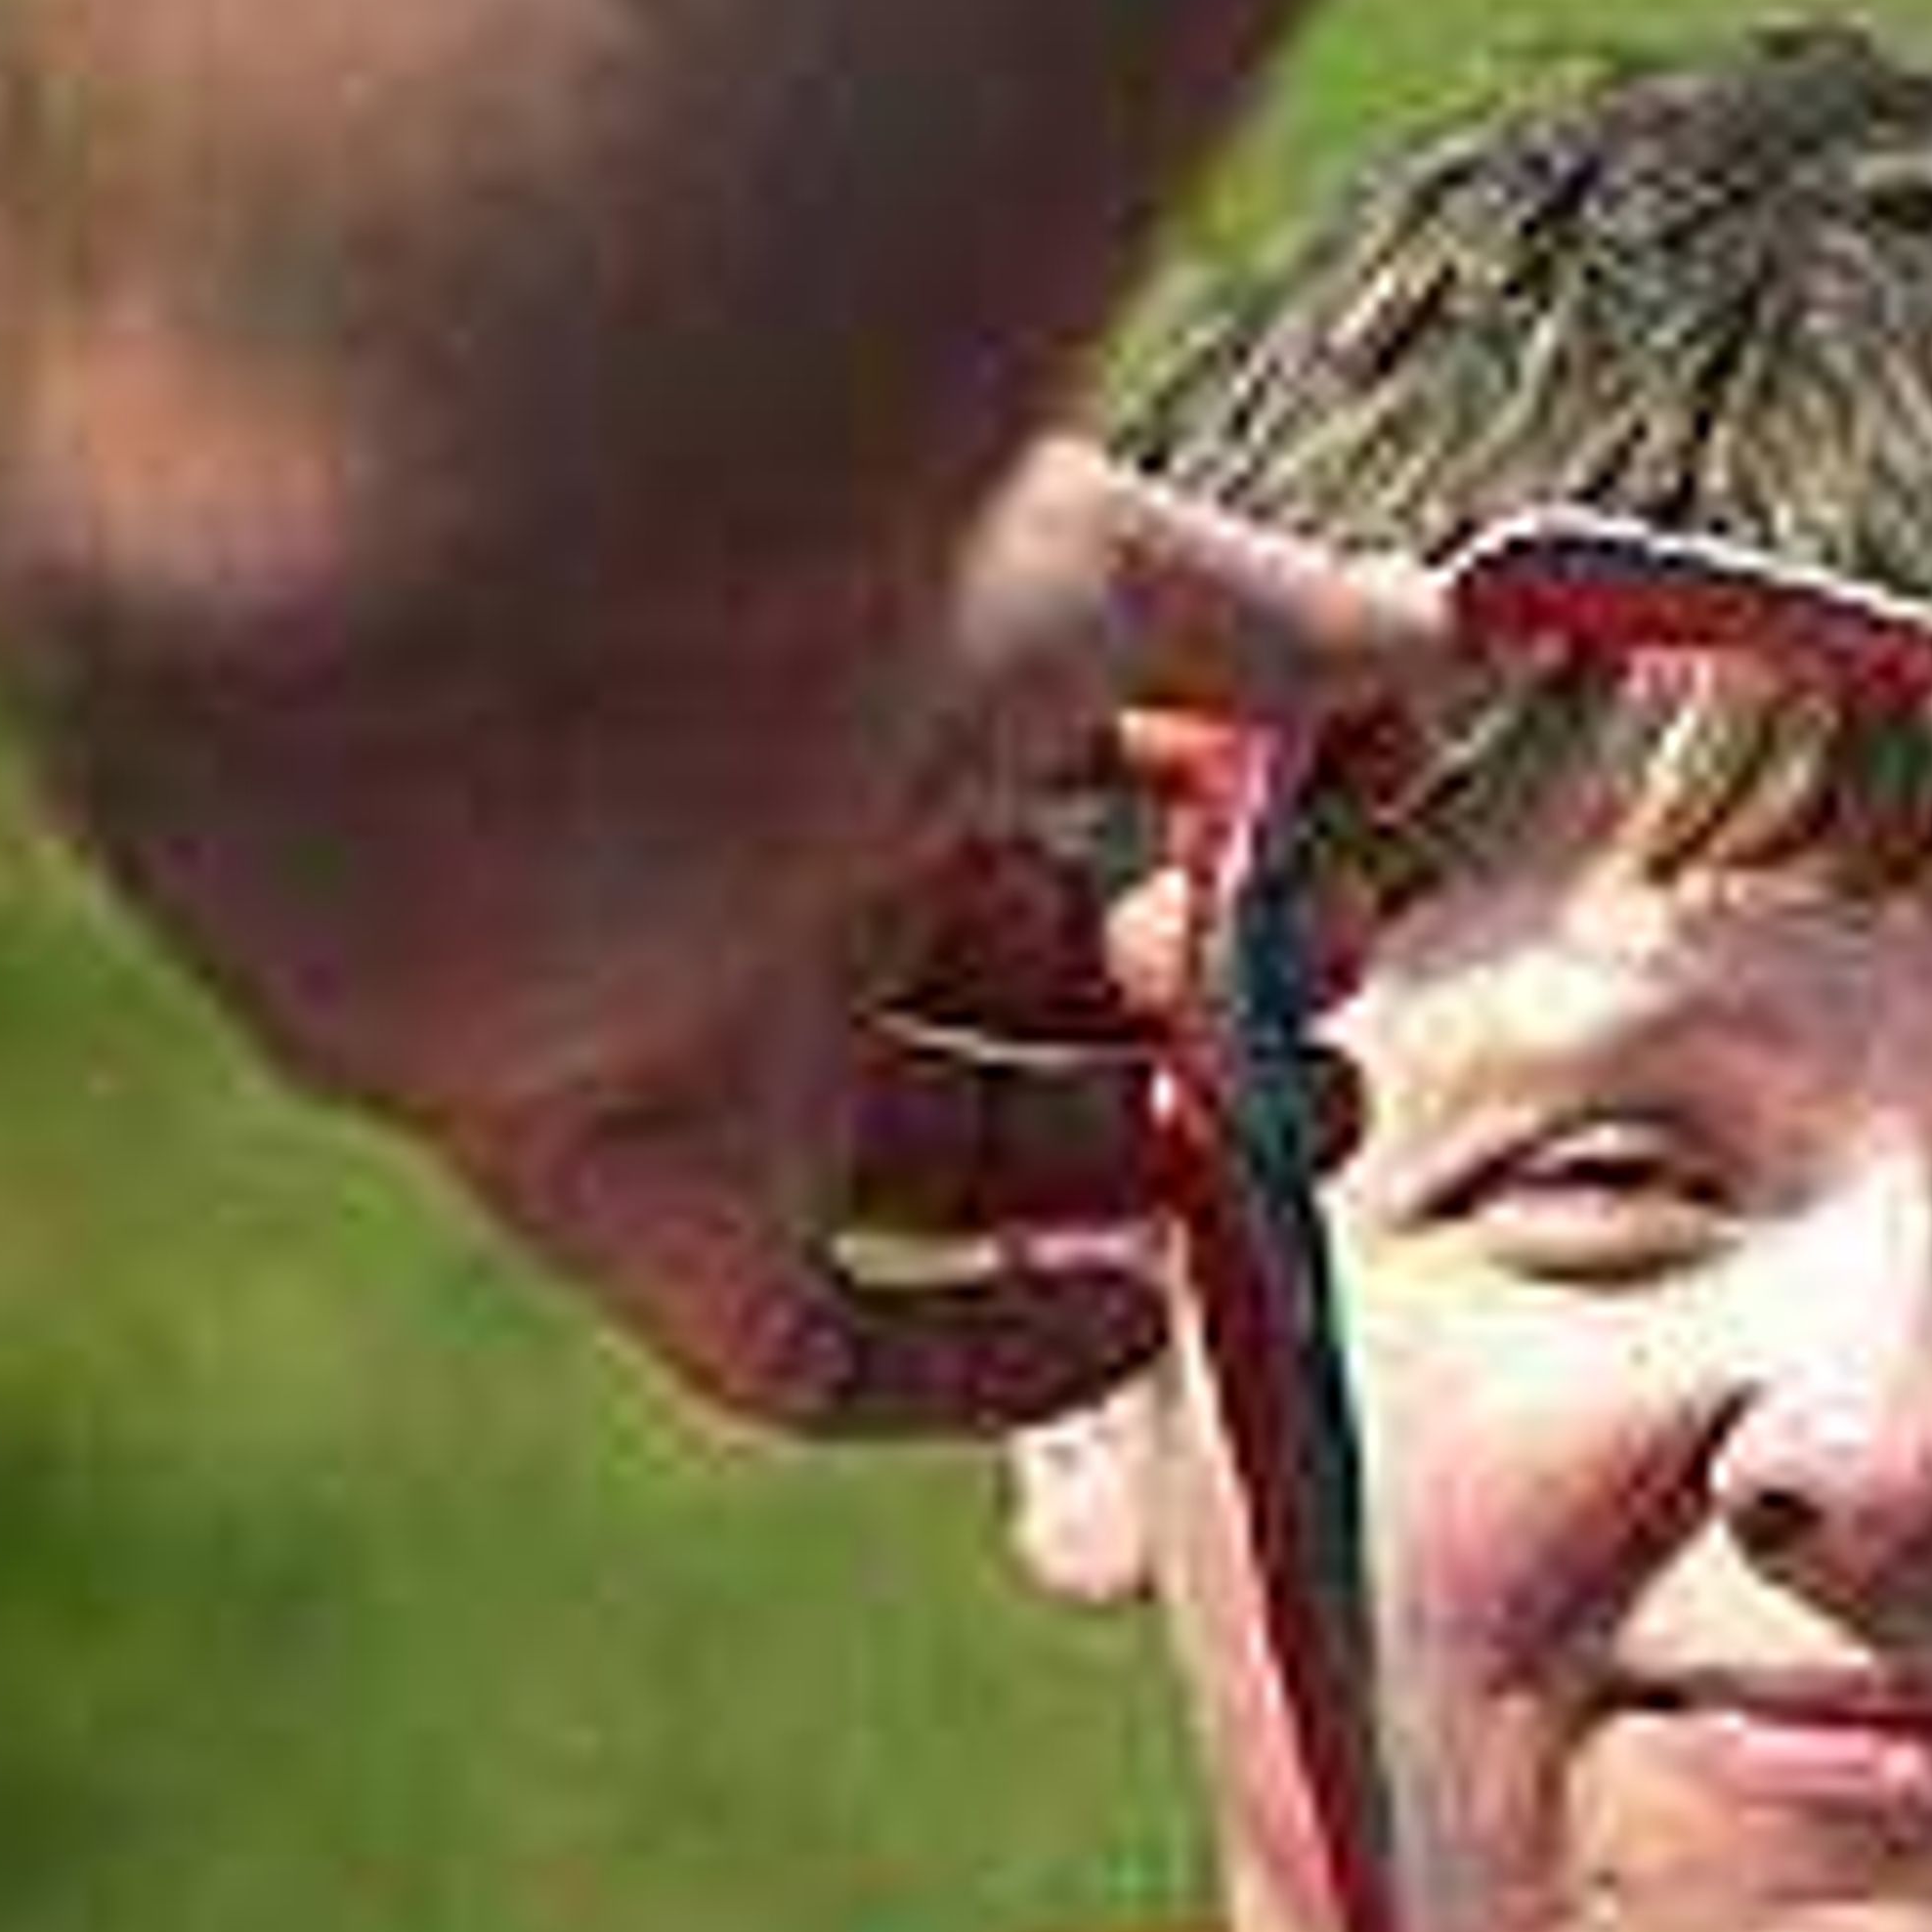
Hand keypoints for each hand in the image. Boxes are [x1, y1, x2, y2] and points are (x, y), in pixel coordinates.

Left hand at [431, 444, 1442, 1435]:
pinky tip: (1130, 1308)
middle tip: (1327, 1034)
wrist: (482, 661)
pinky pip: (823, 1355)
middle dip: (1214, 1031)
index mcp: (866, 711)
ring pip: (954, 1170)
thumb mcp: (1094, 577)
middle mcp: (779, 887)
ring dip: (1142, 1179)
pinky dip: (986, 1363)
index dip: (1235, 861)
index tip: (1359, 867)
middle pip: (1030, 1008)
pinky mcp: (648, 1215)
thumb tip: (1449, 643)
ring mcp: (708, 1061)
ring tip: (1281, 1141)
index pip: (1071, 820)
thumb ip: (1279, 631)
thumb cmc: (782, 568)